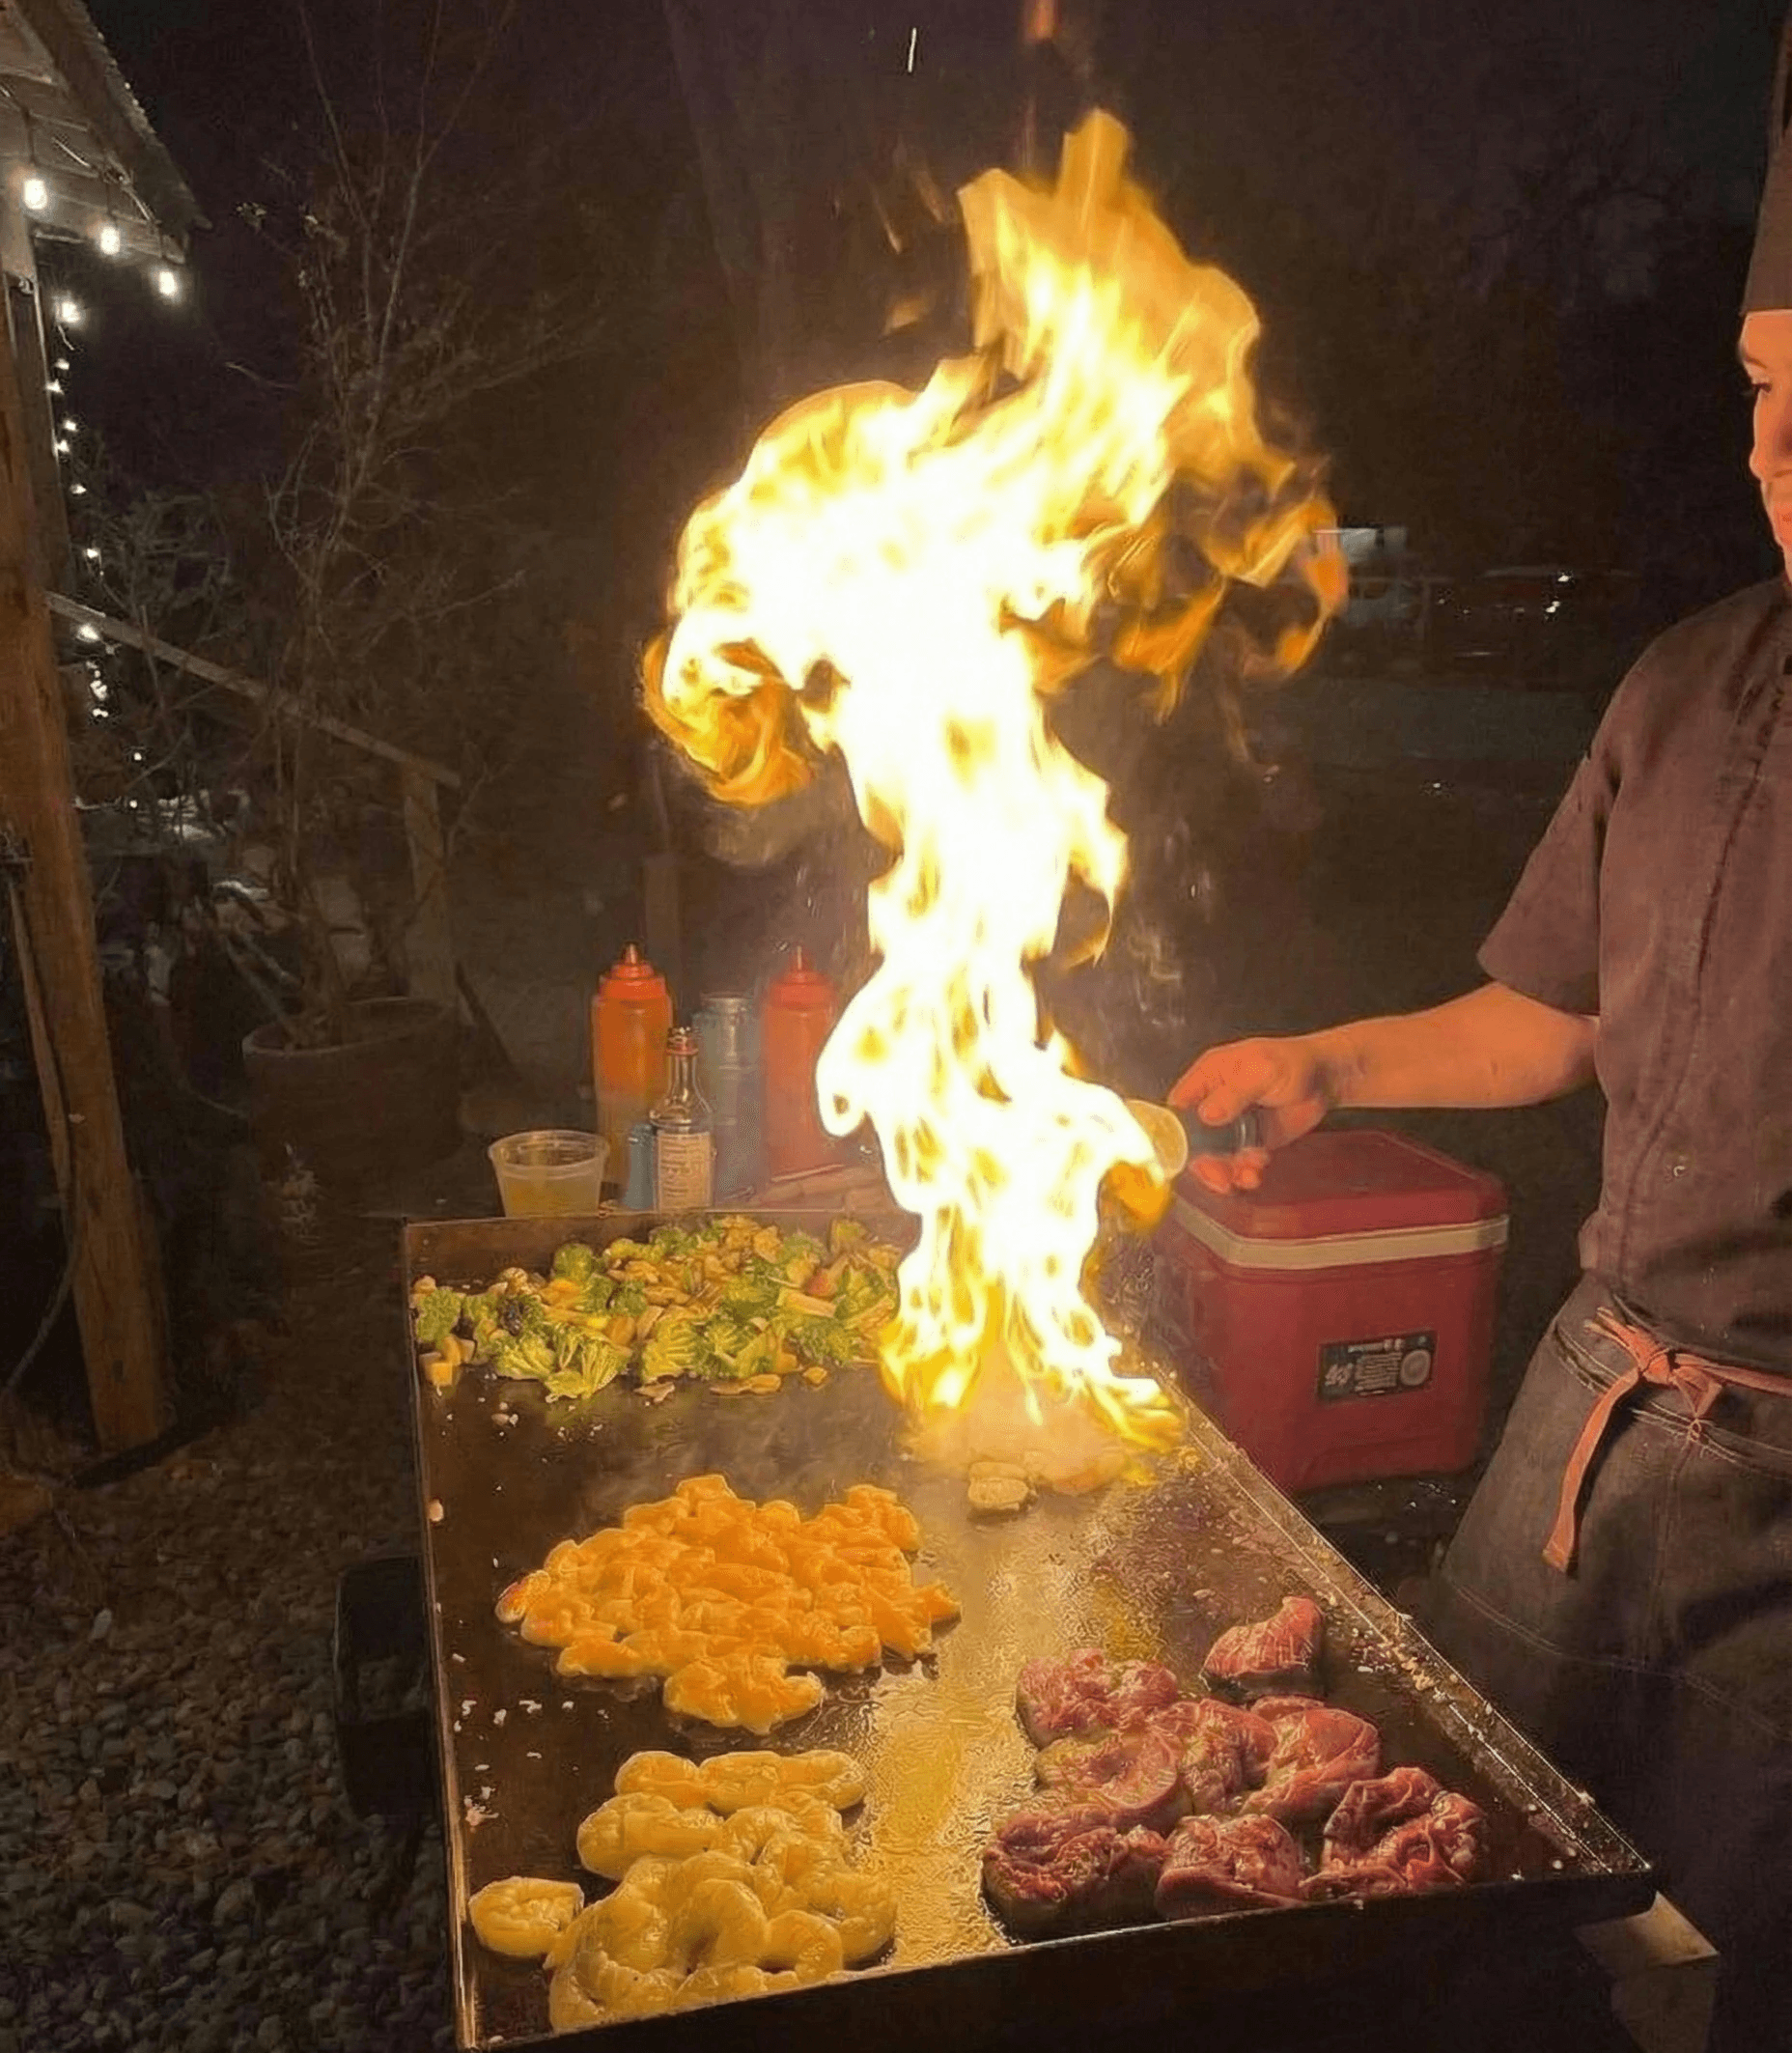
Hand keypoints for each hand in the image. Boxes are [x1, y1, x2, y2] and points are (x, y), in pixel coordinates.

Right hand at [1167, 1034, 1334, 1192]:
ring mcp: (1232, 1125)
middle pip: (1193, 1139)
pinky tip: (1257, 1170)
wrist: (1326, 1079)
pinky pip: (1238, 1163)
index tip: (1181, 1153)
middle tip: (1218, 1176)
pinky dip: (1245, 1172)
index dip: (1174, 1131)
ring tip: (1245, 1177)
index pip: (1179, 1106)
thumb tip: (1207, 1115)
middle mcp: (1214, 1102)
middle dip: (1203, 1161)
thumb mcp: (1261, 1070)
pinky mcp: (1250, 1141)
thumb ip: (1233, 1093)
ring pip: (1214, 1156)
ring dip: (1226, 1172)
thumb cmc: (1293, 1061)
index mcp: (1209, 1077)